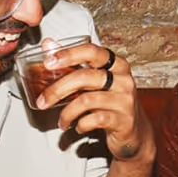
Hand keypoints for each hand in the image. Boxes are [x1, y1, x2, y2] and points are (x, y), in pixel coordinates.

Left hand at [40, 42, 154, 162]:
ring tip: (62, 120)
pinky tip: (77, 126)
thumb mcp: (95, 80)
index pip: (91, 51)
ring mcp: (125, 100)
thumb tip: (48, 45)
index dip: (68, 54)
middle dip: (57, 90)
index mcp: (117, 64)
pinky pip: (95, 120)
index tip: (49, 62)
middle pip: (84, 77)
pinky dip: (81, 124)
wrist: (135, 131)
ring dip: (67, 112)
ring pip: (86, 100)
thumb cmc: (112, 102)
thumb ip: (73, 62)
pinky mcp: (124, 121)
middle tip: (43, 100)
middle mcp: (123, 79)